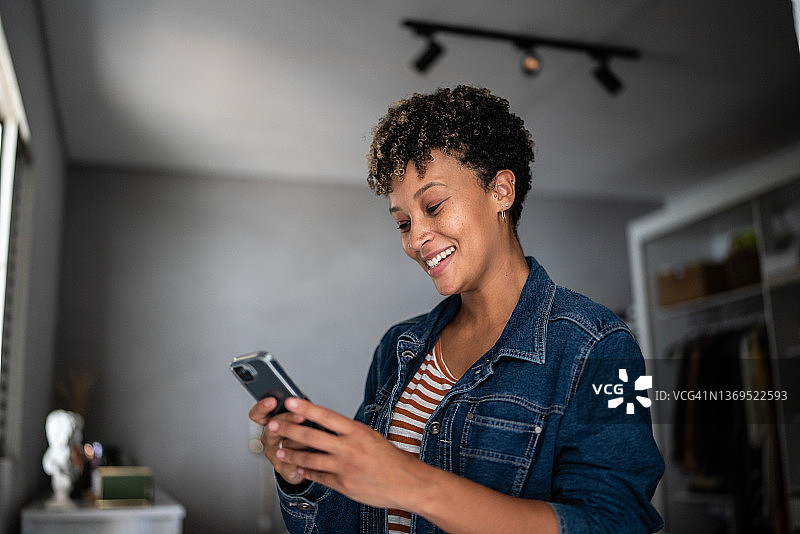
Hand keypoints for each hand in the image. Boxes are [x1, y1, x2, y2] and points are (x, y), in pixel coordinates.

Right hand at [248, 397, 309, 484]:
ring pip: (284, 444)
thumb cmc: (302, 435)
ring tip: (313, 437)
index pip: (258, 414)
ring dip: (300, 440)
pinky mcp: (282, 468)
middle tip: (300, 416)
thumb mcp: (300, 418)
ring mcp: (274, 453)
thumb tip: (304, 402)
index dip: (262, 407)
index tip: (272, 401)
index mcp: (271, 422)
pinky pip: (292, 461)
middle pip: (272, 426)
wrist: (305, 462)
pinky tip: (312, 453)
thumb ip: (298, 409)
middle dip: (288, 419)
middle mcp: (269, 437)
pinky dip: (304, 456)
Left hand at [267, 397, 420, 508]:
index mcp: (357, 431)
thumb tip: (326, 426)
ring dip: (292, 454)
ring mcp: (344, 467)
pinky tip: (299, 469)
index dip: (306, 408)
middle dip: (289, 430)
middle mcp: (349, 448)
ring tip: (280, 450)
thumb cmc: (392, 459)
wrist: (408, 483)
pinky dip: (306, 472)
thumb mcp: (371, 436)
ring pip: (310, 459)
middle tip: (274, 425)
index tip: (290, 402)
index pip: (326, 416)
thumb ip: (349, 433)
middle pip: (311, 437)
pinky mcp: (343, 485)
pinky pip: (319, 477)